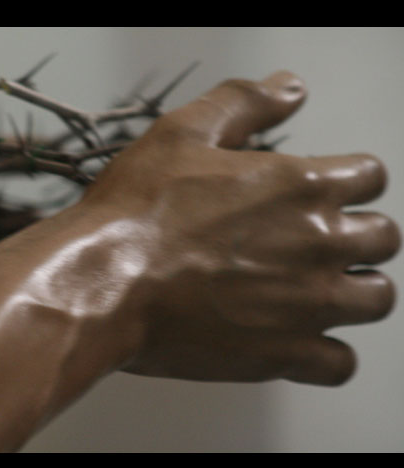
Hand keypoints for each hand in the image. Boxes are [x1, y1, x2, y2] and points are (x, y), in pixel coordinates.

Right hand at [81, 71, 399, 385]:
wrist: (105, 280)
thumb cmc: (137, 212)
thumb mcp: (183, 133)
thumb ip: (244, 103)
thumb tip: (288, 90)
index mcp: (302, 186)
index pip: (369, 177)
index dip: (347, 180)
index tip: (324, 192)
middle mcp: (319, 244)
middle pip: (382, 238)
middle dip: (355, 236)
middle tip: (313, 241)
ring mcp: (307, 304)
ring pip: (374, 300)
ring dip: (352, 291)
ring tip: (312, 288)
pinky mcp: (284, 355)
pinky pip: (339, 364)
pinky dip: (326, 354)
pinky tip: (297, 338)